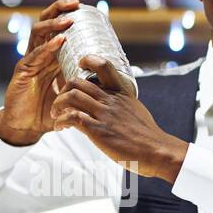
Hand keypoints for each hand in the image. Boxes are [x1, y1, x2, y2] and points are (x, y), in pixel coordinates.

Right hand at [0, 0, 79, 146]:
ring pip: (38, 32)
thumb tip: (106, 75)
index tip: (86, 8)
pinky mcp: (22, 71)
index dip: (68, 15)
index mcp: (51, 56)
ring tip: (68, 20)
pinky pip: (34, 54)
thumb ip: (83, 81)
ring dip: (53, 24)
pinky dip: (47, 46)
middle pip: (46, 22)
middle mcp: (40, 53)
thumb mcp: (70, 92)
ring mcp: (30, 60)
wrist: (27, 127)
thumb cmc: (48, 109)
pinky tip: (59, 41)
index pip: (58, 27)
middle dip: (59, 9)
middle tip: (75, 3)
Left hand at [50, 56, 188, 182]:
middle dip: (63, 90)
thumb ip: (122, 104)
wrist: (157, 151)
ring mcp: (104, 115)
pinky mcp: (99, 131)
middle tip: (60, 102)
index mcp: (121, 93)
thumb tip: (114, 104)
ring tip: (55, 115)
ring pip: (72, 97)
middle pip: (78, 82)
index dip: (88, 60)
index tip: (79, 66)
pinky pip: (73, 118)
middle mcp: (111, 100)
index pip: (104, 66)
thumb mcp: (136, 110)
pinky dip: (61, 121)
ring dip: (58, 105)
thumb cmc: (148, 136)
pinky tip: (60, 128)